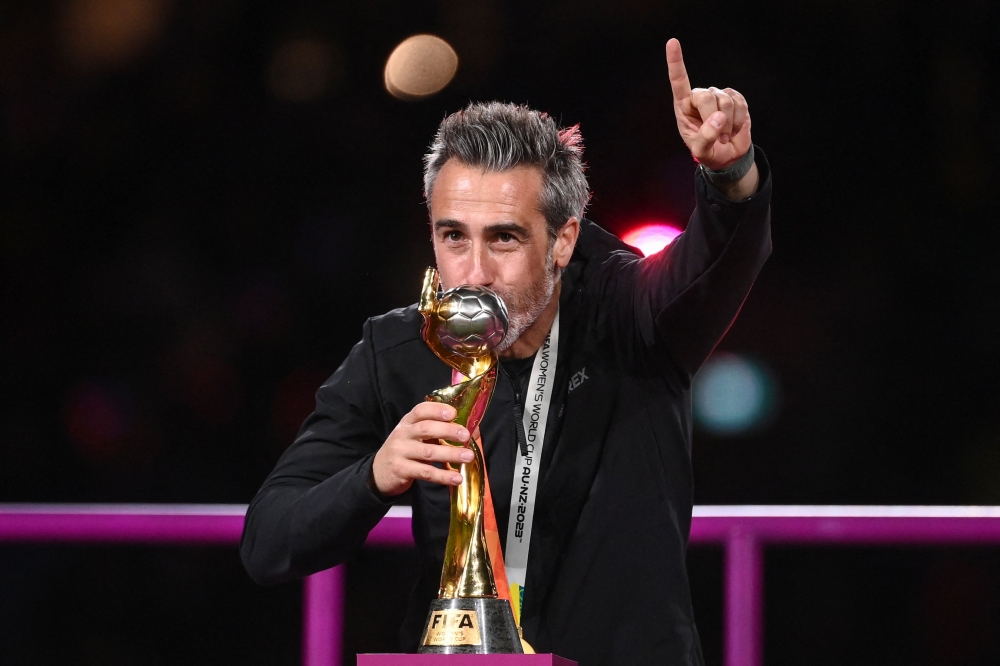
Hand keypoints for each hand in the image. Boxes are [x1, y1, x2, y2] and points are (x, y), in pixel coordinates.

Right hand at [371, 402, 473, 496]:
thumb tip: (472, 430)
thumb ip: (438, 432)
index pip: (420, 410)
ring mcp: (400, 452)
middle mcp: (402, 434)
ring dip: (450, 454)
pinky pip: (425, 473)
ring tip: (468, 457)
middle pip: (426, 429)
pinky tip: (456, 478)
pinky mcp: (401, 470)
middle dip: (448, 431)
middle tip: (466, 435)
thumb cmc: (405, 451)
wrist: (379, 473)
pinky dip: (443, 476)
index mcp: (407, 422)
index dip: (437, 410)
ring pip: (428, 452)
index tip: (454, 413)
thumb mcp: (416, 437)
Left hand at [666, 38, 751, 170]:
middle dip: (714, 119)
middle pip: (707, 97)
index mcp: (684, 107)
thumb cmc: (708, 152)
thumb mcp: (701, 151)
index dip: (676, 62)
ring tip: (724, 136)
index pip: (679, 82)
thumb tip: (718, 118)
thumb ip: (706, 138)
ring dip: (728, 124)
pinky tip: (734, 129)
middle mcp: (699, 97)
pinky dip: (739, 121)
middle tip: (719, 138)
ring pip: (726, 101)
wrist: (728, 156)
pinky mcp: (736, 98)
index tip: (672, 43)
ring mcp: (718, 96)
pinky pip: (740, 103)